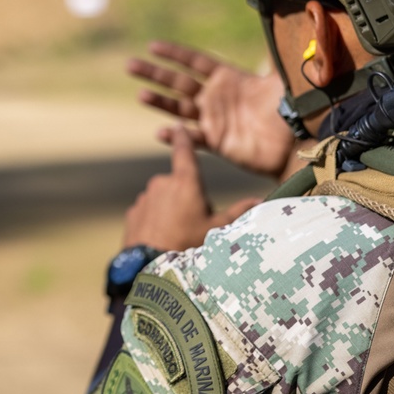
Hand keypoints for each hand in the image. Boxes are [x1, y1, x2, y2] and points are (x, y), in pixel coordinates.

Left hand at [123, 127, 259, 251]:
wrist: (151, 267)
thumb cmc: (189, 245)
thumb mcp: (218, 229)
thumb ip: (238, 212)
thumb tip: (261, 201)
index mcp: (184, 182)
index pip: (184, 152)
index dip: (183, 138)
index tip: (179, 126)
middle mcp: (161, 184)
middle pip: (178, 184)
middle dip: (186, 199)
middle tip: (194, 224)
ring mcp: (144, 198)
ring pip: (162, 199)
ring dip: (169, 210)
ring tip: (177, 235)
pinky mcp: (132, 213)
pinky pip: (147, 212)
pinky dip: (154, 221)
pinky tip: (160, 239)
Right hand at [127, 41, 296, 179]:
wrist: (296, 142)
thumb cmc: (292, 108)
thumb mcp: (281, 78)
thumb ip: (273, 55)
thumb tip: (280, 19)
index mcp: (228, 78)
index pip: (195, 62)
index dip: (175, 54)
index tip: (153, 46)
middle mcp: (215, 97)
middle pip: (178, 82)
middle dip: (155, 74)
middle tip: (131, 65)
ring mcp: (212, 119)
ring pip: (178, 108)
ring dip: (160, 102)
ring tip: (141, 95)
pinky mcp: (215, 141)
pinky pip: (191, 137)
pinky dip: (176, 136)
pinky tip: (162, 132)